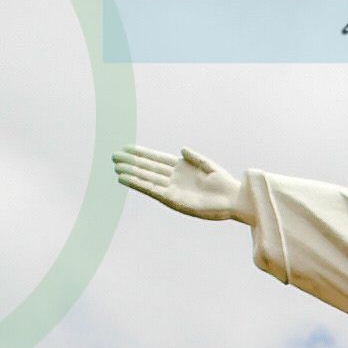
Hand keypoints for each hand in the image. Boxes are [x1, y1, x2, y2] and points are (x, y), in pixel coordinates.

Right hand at [113, 145, 252, 222]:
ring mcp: (172, 189)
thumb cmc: (224, 183)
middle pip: (147, 168)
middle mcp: (173, 178)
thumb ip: (194, 157)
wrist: (233, 199)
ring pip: (147, 179)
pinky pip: (152, 191)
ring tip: (116, 168)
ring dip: (131, 173)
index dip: (141, 154)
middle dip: (131, 163)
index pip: (156, 159)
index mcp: (180, 168)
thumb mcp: (208, 165)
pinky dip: (139, 185)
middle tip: (114, 157)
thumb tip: (180, 149)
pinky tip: (127, 180)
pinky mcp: (173, 199)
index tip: (126, 148)